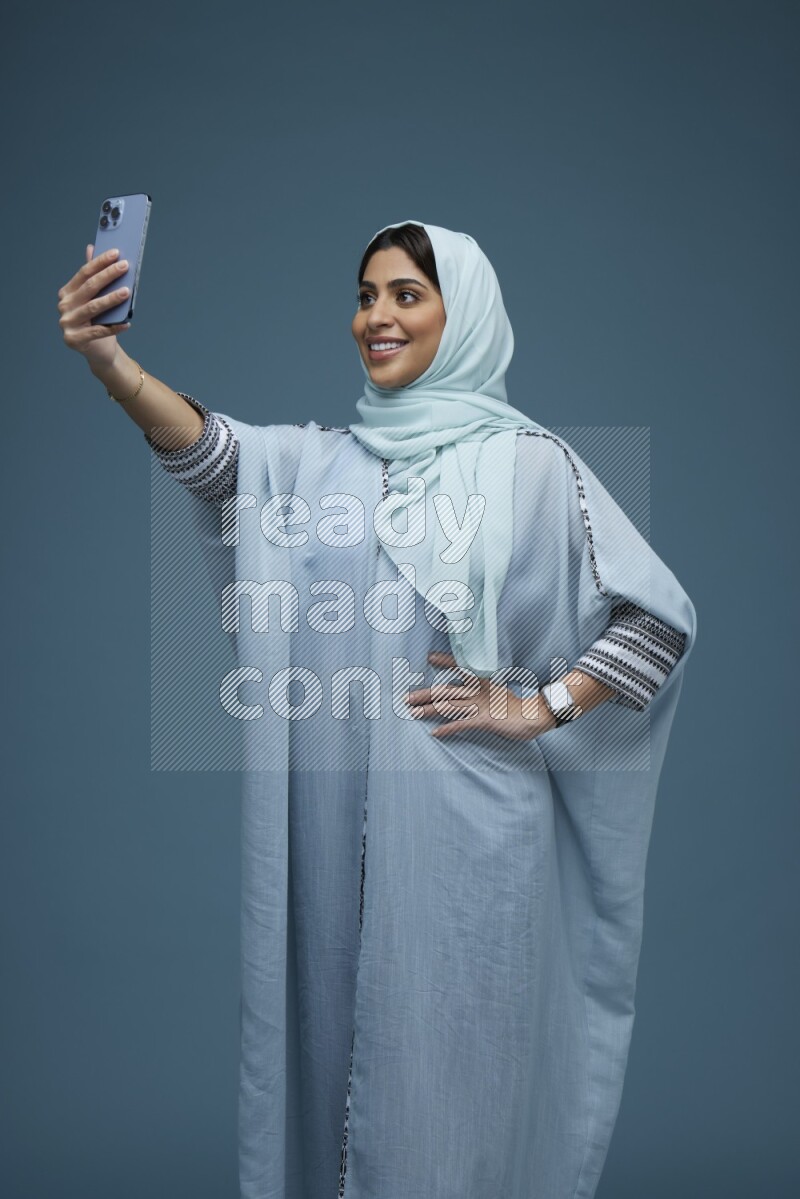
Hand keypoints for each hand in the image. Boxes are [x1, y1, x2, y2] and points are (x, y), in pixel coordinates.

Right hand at [57, 243, 131, 371]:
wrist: (98, 352)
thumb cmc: (98, 322)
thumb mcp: (95, 299)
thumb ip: (92, 276)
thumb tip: (92, 247)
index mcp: (67, 293)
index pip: (84, 273)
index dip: (100, 262)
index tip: (116, 253)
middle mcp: (64, 306)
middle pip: (89, 288)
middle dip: (108, 275)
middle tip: (125, 266)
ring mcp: (67, 323)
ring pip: (92, 308)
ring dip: (111, 299)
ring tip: (127, 292)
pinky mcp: (74, 340)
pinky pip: (98, 331)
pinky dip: (114, 327)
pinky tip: (127, 323)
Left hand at [404, 650, 557, 740]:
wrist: (534, 716)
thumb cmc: (514, 707)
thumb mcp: (496, 693)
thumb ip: (481, 690)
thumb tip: (467, 692)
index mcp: (482, 682)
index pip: (461, 668)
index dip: (445, 662)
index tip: (430, 657)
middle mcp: (479, 691)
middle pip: (447, 691)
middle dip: (425, 694)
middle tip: (407, 697)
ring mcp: (481, 705)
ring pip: (450, 706)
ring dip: (430, 710)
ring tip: (413, 713)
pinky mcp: (485, 720)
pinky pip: (462, 724)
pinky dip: (448, 728)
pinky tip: (436, 733)